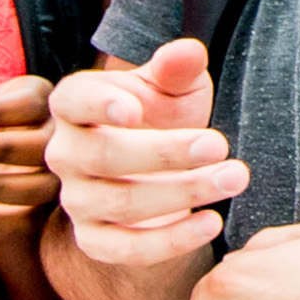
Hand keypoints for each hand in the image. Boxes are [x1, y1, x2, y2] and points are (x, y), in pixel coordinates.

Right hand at [48, 38, 246, 263]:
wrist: (164, 169)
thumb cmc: (163, 115)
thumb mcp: (174, 88)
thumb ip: (177, 69)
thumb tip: (189, 51)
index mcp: (75, 104)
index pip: (76, 101)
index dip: (101, 104)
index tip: (135, 108)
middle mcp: (65, 152)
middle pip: (103, 156)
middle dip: (165, 152)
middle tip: (219, 144)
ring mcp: (76, 199)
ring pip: (120, 203)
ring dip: (182, 193)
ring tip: (234, 177)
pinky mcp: (94, 240)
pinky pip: (125, 248)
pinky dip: (170, 241)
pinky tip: (212, 222)